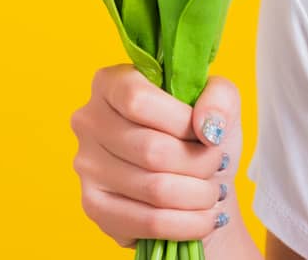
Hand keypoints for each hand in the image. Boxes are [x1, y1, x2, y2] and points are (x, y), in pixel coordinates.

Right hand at [71, 64, 242, 248]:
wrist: (192, 180)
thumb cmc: (199, 135)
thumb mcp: (220, 100)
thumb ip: (220, 97)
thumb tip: (207, 126)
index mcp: (111, 82)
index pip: (137, 100)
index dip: (181, 121)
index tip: (206, 132)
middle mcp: (89, 121)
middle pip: (150, 149)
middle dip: (199, 163)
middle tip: (217, 164)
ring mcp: (87, 166)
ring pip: (154, 189)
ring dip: (198, 195)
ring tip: (213, 191)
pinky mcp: (94, 207)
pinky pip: (148, 222)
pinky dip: (187, 224)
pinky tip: (203, 217)